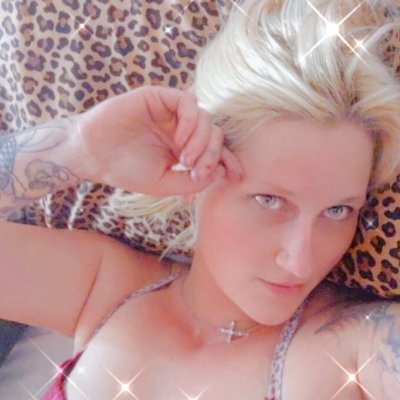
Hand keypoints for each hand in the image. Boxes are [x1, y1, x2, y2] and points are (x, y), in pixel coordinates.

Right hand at [72, 86, 242, 196]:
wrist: (93, 156)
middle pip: (214, 133)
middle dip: (213, 154)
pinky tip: (180, 141)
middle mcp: (180, 128)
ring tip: (186, 159)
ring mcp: (170, 113)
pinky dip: (190, 122)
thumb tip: (218, 173)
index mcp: (183, 147)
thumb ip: (192, 182)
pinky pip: (187, 102)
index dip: (228, 160)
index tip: (236, 176)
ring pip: (205, 117)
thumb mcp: (164, 184)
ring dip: (202, 141)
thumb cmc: (126, 170)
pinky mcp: (159, 97)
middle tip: (198, 171)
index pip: (215, 150)